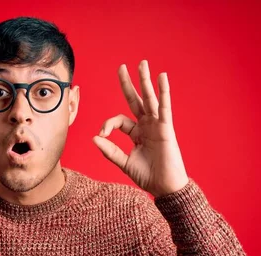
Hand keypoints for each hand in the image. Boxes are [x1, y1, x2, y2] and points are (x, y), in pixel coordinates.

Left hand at [93, 60, 188, 197]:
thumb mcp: (124, 162)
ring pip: (149, 99)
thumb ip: (110, 150)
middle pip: (136, 100)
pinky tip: (161, 77)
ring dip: (145, 81)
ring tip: (142, 64)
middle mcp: (146, 126)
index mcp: (136, 133)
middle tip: (122, 67)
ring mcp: (157, 125)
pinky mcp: (166, 128)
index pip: (119, 120)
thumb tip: (94, 138)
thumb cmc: (148, 176)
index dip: (107, 125)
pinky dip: (163, 92)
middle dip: (129, 84)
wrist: (164, 187)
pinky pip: (164, 106)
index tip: (101, 135)